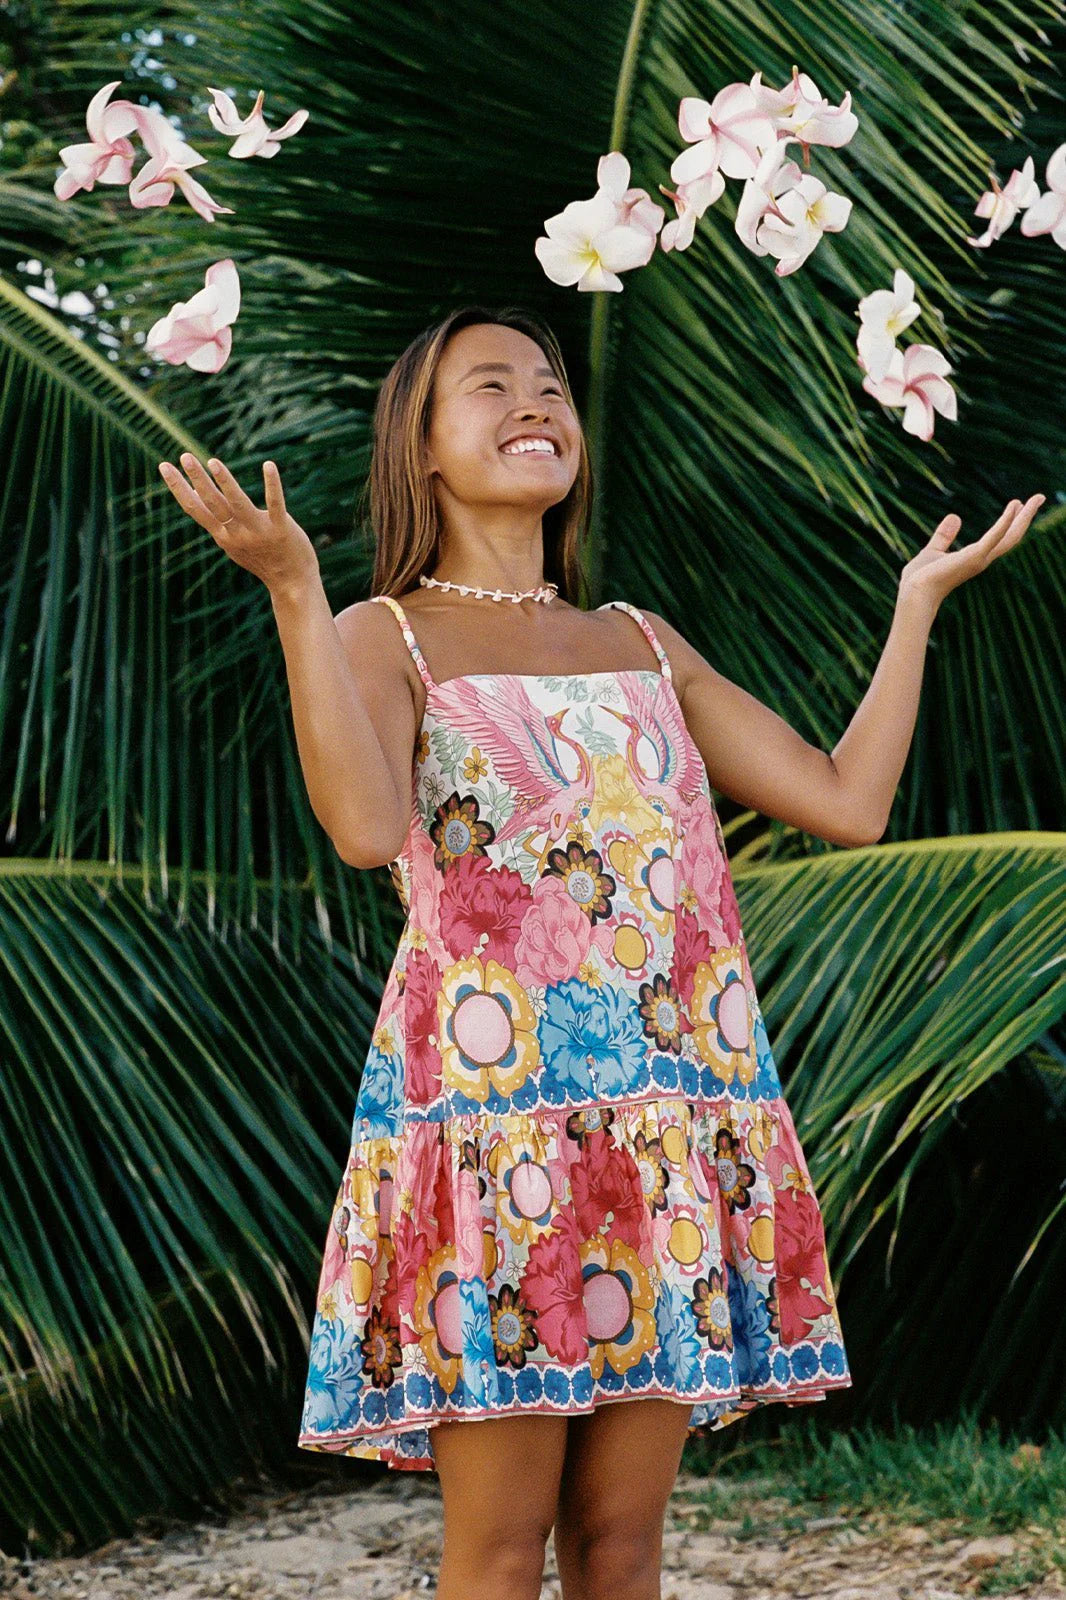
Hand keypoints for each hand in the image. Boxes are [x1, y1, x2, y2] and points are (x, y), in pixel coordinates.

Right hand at [158, 452, 319, 595]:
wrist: (292, 584)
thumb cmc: (263, 560)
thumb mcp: (235, 545)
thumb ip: (220, 525)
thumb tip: (203, 503)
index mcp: (223, 537)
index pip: (195, 508)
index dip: (179, 488)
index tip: (164, 466)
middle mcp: (237, 534)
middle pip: (211, 503)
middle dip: (197, 479)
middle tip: (184, 456)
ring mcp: (258, 532)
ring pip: (236, 503)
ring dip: (224, 481)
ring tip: (212, 461)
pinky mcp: (281, 529)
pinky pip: (275, 504)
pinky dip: (272, 485)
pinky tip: (269, 465)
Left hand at [898, 495, 1044, 616]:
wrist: (913, 594)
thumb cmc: (919, 579)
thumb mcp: (933, 551)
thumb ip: (944, 536)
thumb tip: (955, 516)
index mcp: (973, 557)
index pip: (1000, 537)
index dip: (1011, 520)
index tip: (1018, 504)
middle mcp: (981, 559)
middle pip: (1012, 536)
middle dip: (1026, 516)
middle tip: (1040, 497)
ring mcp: (979, 559)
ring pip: (1010, 536)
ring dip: (1025, 517)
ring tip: (1037, 498)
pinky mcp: (973, 558)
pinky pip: (994, 537)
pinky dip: (1004, 522)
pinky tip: (1014, 507)